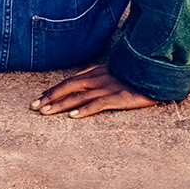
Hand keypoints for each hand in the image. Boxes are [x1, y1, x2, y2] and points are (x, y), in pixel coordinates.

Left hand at [31, 63, 158, 118]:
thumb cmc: (135, 74)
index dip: (53, 90)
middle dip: (50, 97)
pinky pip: (98, 104)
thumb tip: (85, 84)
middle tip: (33, 107)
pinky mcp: (118, 97)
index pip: (69, 81)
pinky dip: (84, 110)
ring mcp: (107, 87)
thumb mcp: (114, 72)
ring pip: (78, 97)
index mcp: (96, 72)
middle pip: (68, 87)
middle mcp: (98, 78)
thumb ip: (100, 76)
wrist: (156, 71)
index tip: (39, 98)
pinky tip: (73, 117)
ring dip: (60, 105)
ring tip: (45, 112)